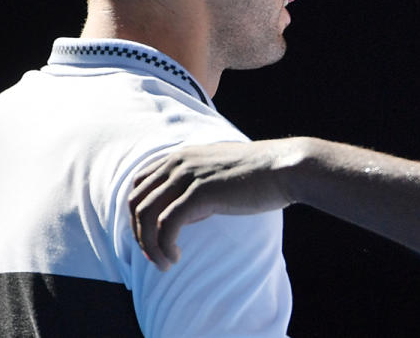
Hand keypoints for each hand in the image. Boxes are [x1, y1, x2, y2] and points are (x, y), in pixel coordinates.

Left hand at [128, 138, 308, 269]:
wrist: (283, 169)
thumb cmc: (258, 175)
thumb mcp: (218, 174)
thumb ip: (196, 185)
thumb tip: (184, 213)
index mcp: (181, 156)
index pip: (140, 184)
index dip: (137, 214)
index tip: (151, 237)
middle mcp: (178, 163)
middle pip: (136, 202)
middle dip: (139, 234)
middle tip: (155, 256)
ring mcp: (187, 177)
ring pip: (146, 215)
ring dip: (149, 245)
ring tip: (164, 263)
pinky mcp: (200, 194)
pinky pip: (166, 225)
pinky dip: (164, 246)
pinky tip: (175, 257)